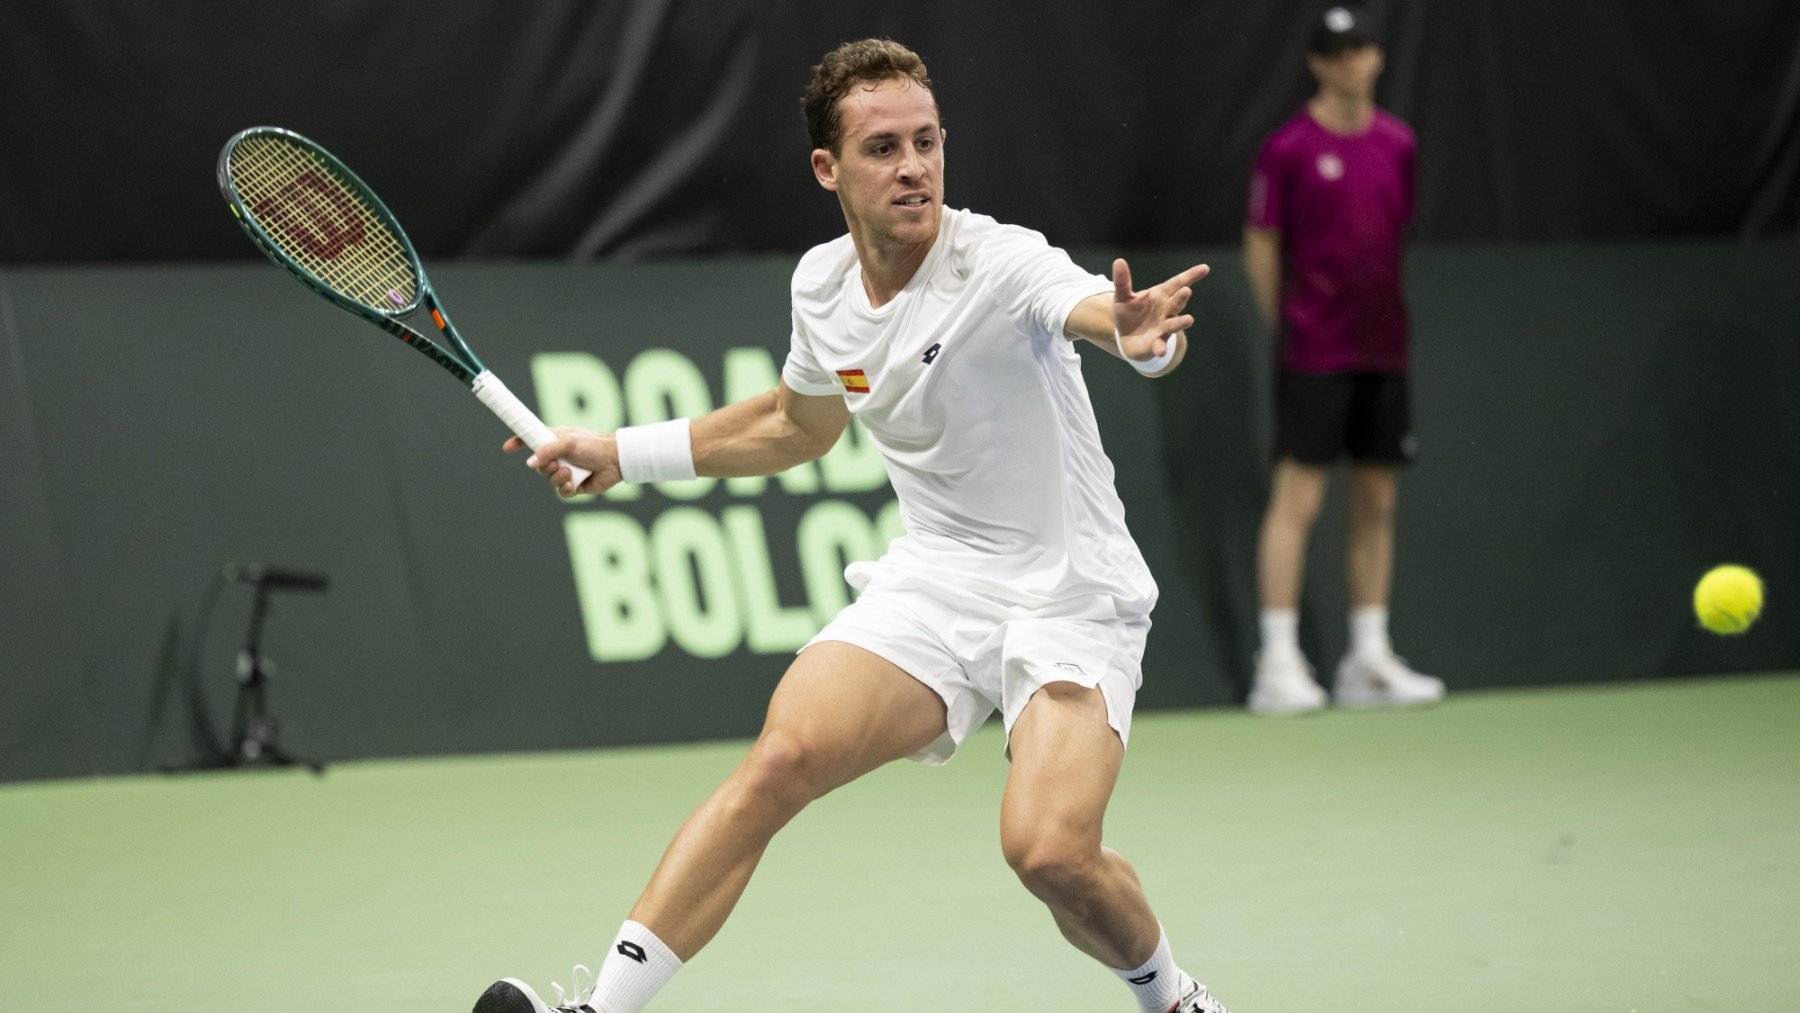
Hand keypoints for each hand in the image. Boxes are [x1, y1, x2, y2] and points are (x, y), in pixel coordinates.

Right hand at [504, 428, 622, 498]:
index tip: (507, 448)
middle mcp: (559, 456)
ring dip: (557, 478)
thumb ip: (546, 451)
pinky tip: (573, 483)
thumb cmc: (592, 445)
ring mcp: (566, 471)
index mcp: (555, 440)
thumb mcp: (567, 442)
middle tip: (556, 464)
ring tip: (568, 473)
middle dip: (544, 467)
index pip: (532, 441)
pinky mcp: (575, 485)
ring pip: (550, 480)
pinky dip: (565, 488)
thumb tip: (529, 463)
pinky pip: (562, 492)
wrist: (615, 460)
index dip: (518, 443)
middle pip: (538, 465)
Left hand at [1111, 258, 1209, 364]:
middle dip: (1182, 298)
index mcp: (1161, 296)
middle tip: (1186, 291)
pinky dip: (1161, 347)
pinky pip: (1160, 345)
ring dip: (1181, 322)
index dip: (1191, 276)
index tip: (1205, 268)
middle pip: (1177, 302)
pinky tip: (1161, 350)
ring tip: (1189, 319)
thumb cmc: (1129, 313)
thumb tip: (1119, 261)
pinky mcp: (1156, 343)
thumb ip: (1122, 281)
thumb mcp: (1123, 297)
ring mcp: (1163, 328)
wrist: (1126, 338)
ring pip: (1174, 324)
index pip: (1177, 283)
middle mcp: (1166, 311)